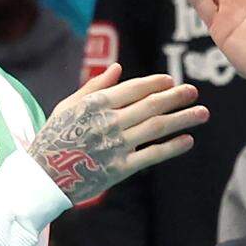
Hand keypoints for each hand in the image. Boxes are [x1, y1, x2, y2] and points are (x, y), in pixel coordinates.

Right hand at [29, 63, 207, 203]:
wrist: (43, 177)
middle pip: (151, 105)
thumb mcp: (67, 106)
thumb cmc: (54, 138)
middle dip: (176, 97)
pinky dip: (172, 147)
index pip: (133, 89)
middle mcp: (108, 122)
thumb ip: (95, 87)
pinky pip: (151, 155)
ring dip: (182, 119)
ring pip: (157, 127)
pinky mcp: (119, 169)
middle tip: (194, 91)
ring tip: (202, 113)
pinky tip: (188, 140)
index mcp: (95, 104)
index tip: (171, 81)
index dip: (155, 83)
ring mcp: (115, 145)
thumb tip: (118, 68)